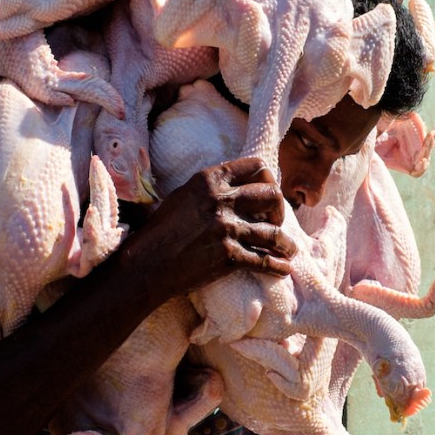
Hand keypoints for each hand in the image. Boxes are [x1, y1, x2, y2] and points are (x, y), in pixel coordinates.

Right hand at [129, 157, 296, 296]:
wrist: (145, 265)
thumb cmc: (159, 232)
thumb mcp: (182, 196)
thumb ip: (209, 188)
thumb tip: (232, 187)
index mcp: (209, 179)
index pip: (255, 165)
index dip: (268, 179)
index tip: (269, 193)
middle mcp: (221, 200)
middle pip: (272, 195)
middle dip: (280, 210)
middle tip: (275, 221)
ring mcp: (226, 228)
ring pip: (273, 232)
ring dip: (286, 243)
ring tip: (289, 250)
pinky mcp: (229, 256)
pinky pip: (265, 260)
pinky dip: (278, 267)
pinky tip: (283, 269)